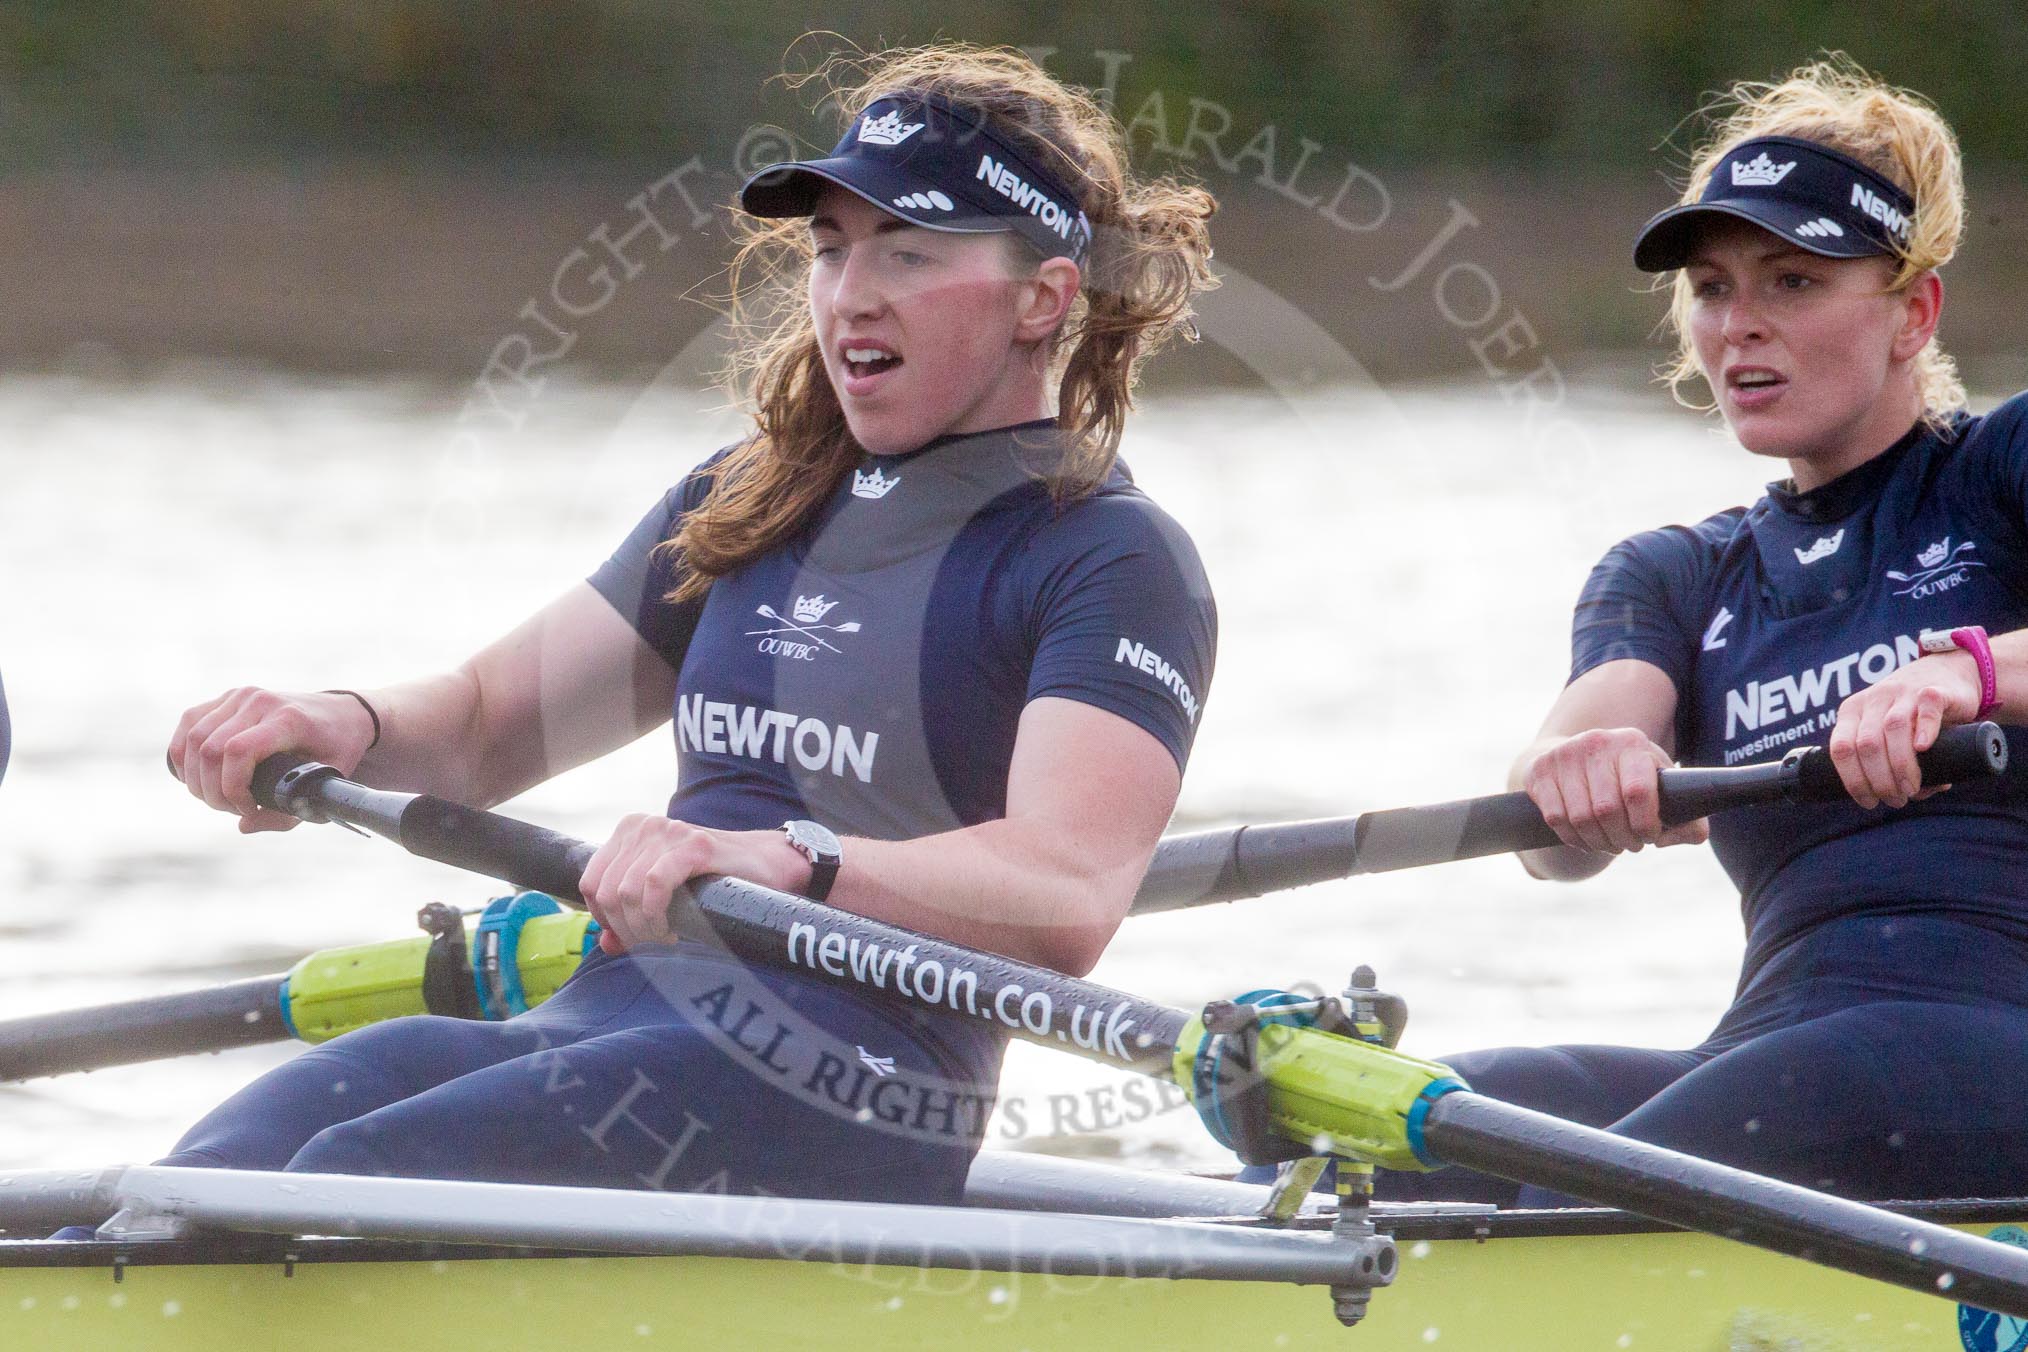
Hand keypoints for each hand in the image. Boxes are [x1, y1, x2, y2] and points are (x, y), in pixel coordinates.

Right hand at [168, 688, 378, 832]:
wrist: (343, 714)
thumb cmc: (336, 750)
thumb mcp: (325, 785)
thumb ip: (286, 813)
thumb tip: (243, 825)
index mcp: (288, 719)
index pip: (238, 751)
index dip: (231, 788)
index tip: (246, 809)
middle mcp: (260, 701)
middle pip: (210, 749)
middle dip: (212, 791)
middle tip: (233, 809)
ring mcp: (241, 695)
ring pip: (194, 739)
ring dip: (196, 777)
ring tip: (218, 797)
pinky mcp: (228, 697)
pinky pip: (189, 723)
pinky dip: (184, 754)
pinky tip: (195, 776)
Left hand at [580, 815, 812, 953]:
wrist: (768, 867)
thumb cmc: (713, 883)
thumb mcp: (663, 897)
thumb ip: (630, 917)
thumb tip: (604, 944)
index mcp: (630, 831)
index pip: (590, 882)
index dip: (606, 919)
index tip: (633, 936)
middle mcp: (644, 825)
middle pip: (607, 892)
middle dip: (627, 928)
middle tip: (655, 942)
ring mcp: (668, 831)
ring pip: (626, 892)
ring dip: (644, 927)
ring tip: (668, 937)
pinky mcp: (693, 844)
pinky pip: (654, 884)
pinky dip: (657, 914)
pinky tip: (674, 928)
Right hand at [1519, 727, 1709, 853]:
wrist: (1575, 756)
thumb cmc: (1628, 779)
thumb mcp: (1660, 788)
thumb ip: (1686, 817)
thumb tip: (1687, 836)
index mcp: (1632, 743)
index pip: (1638, 791)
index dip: (1645, 824)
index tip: (1650, 837)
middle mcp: (1597, 742)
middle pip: (1607, 810)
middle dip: (1622, 839)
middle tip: (1630, 845)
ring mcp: (1564, 754)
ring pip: (1580, 818)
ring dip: (1598, 842)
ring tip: (1609, 844)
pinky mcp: (1540, 770)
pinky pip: (1556, 818)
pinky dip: (1573, 838)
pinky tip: (1585, 838)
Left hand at [1826, 652, 1982, 808]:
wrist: (1949, 673)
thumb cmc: (1914, 714)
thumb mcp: (1893, 735)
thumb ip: (1894, 763)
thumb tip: (1915, 795)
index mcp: (1853, 712)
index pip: (1841, 749)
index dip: (1853, 780)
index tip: (1870, 802)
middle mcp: (1874, 700)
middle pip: (1867, 744)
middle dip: (1880, 780)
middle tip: (1897, 799)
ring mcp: (1903, 693)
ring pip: (1893, 729)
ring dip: (1901, 766)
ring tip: (1911, 789)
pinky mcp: (1934, 691)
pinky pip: (1925, 709)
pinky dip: (1924, 730)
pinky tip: (1923, 749)